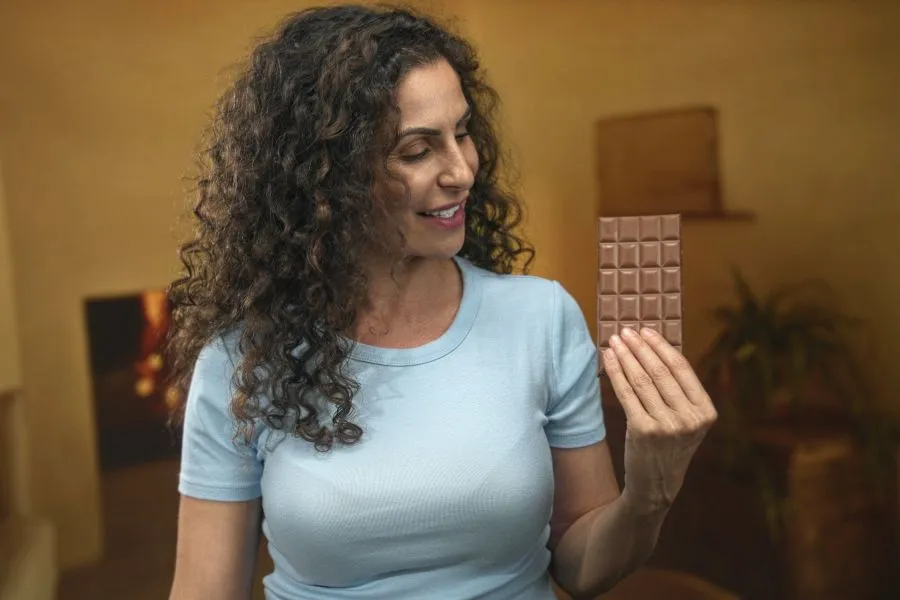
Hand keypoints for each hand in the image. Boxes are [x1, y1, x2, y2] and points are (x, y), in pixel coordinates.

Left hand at [602, 327, 716, 513]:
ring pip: (642, 380)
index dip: (662, 346)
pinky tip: (608, 359)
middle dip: (640, 347)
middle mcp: (690, 418)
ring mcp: (667, 425)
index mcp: (705, 412)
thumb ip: (679, 392)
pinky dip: (616, 372)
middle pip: (661, 371)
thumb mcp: (686, 422)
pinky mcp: (643, 431)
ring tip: (614, 341)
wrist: (655, 486)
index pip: (683, 369)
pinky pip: (626, 393)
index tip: (646, 331)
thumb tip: (655, 349)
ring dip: (626, 356)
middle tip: (626, 331)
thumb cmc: (668, 447)